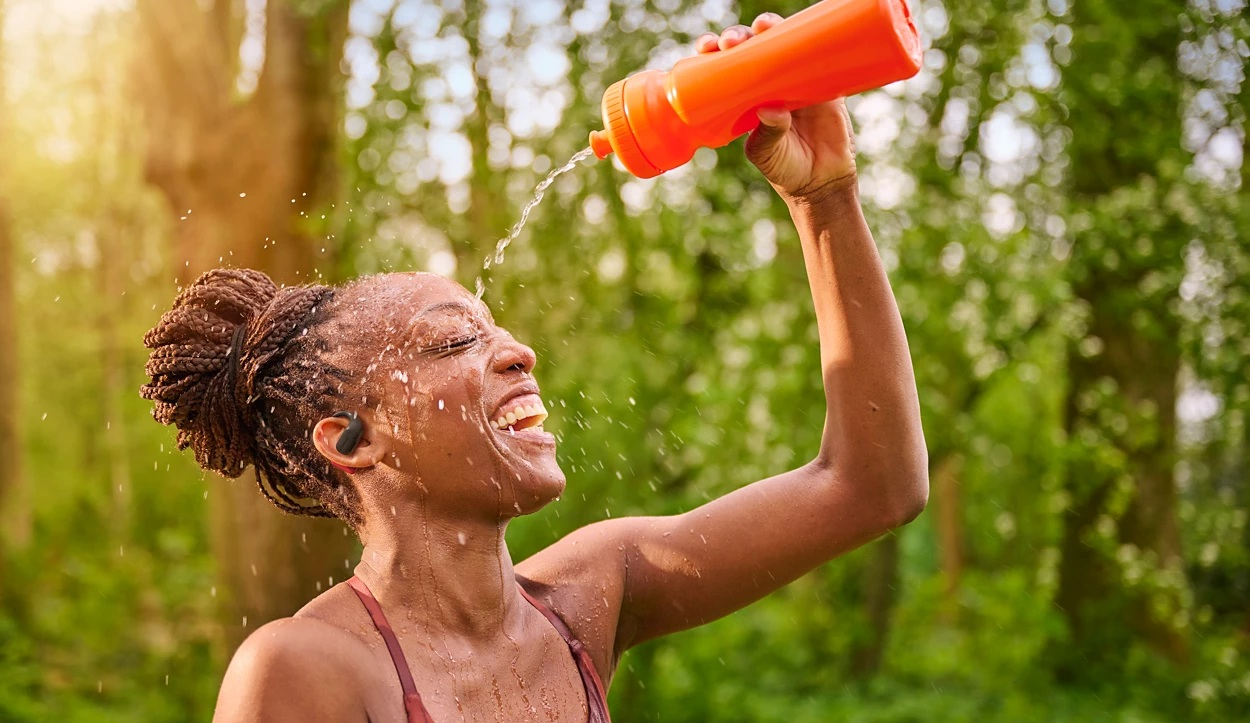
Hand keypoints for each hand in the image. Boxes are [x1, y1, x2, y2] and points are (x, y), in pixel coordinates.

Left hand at [696, 14, 857, 202]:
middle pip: (751, 48)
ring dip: (771, 28)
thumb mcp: (767, 154)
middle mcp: (768, 83)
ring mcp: (796, 80)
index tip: (708, 47)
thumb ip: (768, 134)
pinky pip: (818, 55)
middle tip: (733, 41)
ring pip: (782, 43)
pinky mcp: (824, 82)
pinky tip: (804, 27)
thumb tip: (770, 110)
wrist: (823, 181)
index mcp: (744, 98)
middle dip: (739, 37)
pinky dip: (812, 38)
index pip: (725, 68)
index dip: (715, 52)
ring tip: (763, 26)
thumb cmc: (785, 168)